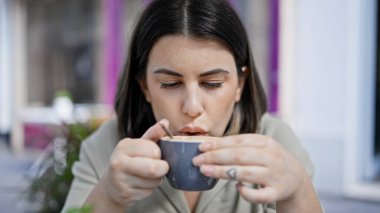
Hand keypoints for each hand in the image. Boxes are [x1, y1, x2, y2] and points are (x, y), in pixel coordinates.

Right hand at [97, 120, 168, 207]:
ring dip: (157, 179)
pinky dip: (150, 189)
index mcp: (124, 146)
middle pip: (154, 168)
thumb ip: (153, 134)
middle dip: (163, 168)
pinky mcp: (125, 194)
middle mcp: (119, 162)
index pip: (153, 149)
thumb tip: (165, 122)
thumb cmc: (129, 161)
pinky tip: (142, 185)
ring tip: (149, 175)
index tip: (155, 154)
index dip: (159, 153)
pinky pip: (149, 191)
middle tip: (161, 167)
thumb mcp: (138, 145)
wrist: (111, 186)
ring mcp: (121, 180)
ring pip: (154, 181)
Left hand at [192, 134, 308, 203]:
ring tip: (205, 171)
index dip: (218, 144)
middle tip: (197, 160)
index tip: (200, 147)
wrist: (297, 178)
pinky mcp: (277, 192)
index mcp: (266, 142)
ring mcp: (275, 175)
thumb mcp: (260, 146)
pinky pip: (260, 195)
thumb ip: (240, 145)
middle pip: (239, 156)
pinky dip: (247, 193)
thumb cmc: (270, 160)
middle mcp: (271, 157)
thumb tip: (210, 144)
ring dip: (223, 172)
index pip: (238, 141)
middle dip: (216, 157)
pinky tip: (237, 188)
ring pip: (246, 173)